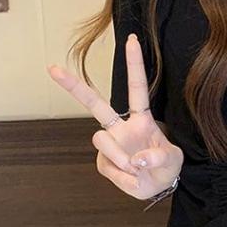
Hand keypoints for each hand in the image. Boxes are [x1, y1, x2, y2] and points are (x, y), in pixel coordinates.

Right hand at [46, 33, 182, 200]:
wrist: (158, 187)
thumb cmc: (167, 167)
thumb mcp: (173, 160)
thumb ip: (159, 157)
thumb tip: (137, 160)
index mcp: (142, 119)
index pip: (137, 88)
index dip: (134, 65)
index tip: (131, 40)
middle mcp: (122, 128)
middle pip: (95, 104)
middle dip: (74, 87)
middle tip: (53, 68)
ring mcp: (110, 144)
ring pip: (101, 140)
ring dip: (120, 158)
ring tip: (136, 169)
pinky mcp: (103, 162)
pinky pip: (107, 165)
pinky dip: (122, 176)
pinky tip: (131, 177)